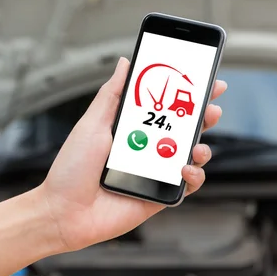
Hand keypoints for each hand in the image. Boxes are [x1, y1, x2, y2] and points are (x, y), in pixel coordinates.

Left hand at [39, 57, 225, 251]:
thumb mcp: (92, 124)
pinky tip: (184, 169)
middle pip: (184, 129)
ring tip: (197, 145)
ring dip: (202, 147)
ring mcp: (155, 173)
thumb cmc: (71, 170)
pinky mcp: (160, 196)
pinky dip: (193, 176)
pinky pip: (187, 185)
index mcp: (132, 129)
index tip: (204, 80)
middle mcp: (147, 149)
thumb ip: (112, 94)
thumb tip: (125, 63)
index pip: (165, 107)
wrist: (64, 212)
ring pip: (191, 156)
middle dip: (204, 116)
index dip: (187, 94)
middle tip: (212, 108)